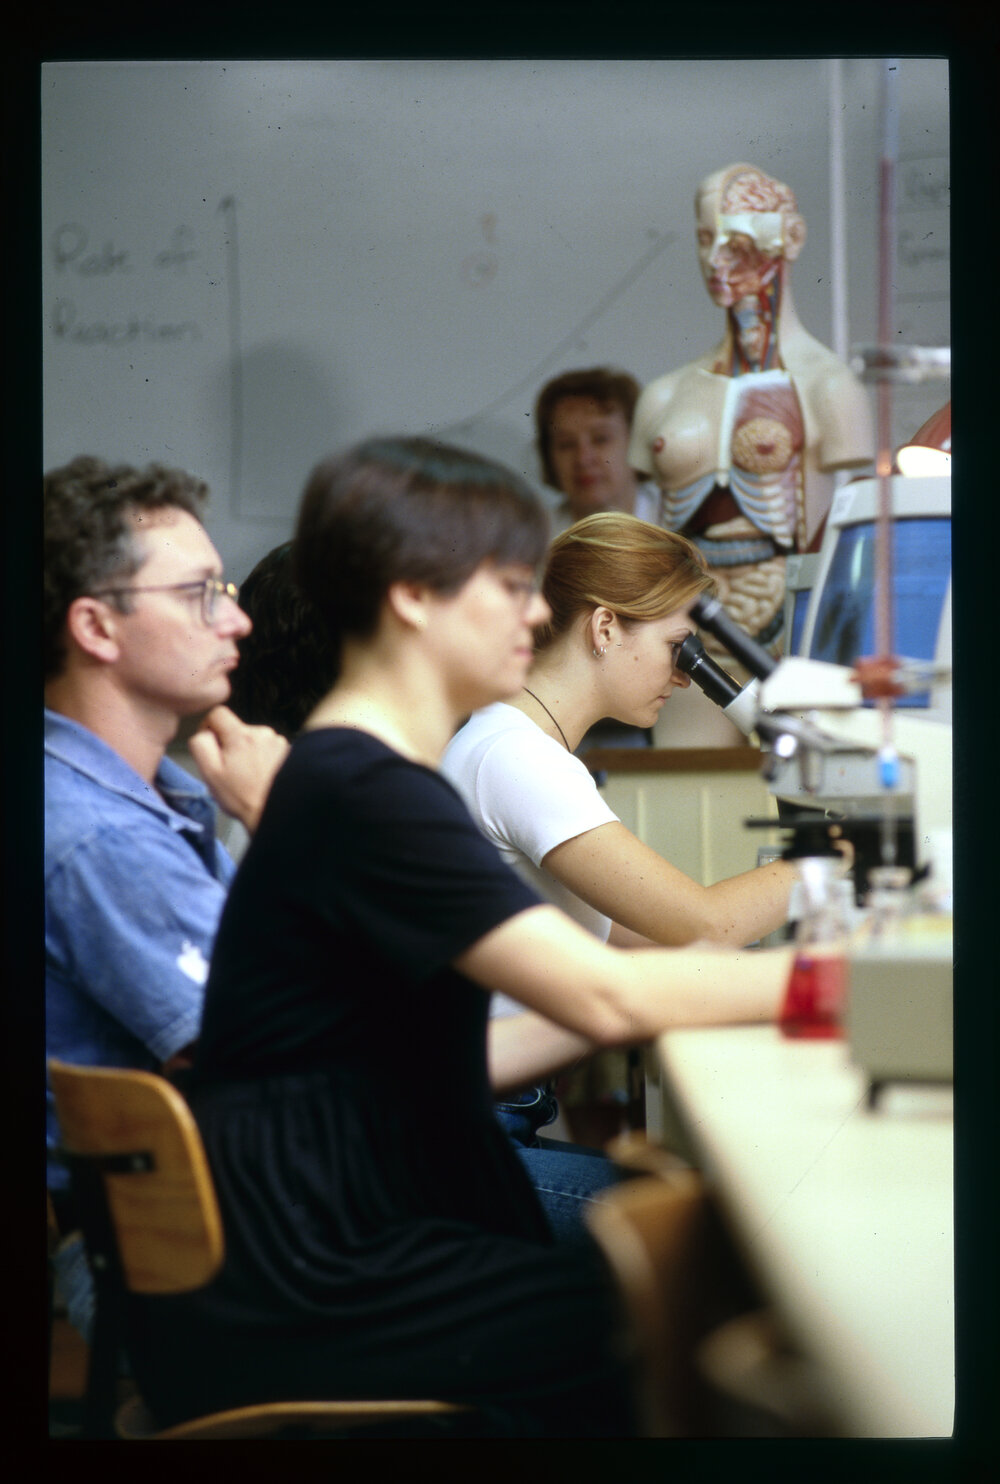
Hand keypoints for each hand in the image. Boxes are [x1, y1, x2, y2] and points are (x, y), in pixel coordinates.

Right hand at [188, 706, 289, 833]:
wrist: (275, 812)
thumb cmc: (241, 796)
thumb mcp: (210, 772)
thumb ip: (201, 745)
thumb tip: (204, 731)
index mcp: (241, 735)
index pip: (218, 713)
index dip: (209, 726)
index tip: (212, 745)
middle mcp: (262, 733)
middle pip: (236, 728)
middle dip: (230, 744)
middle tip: (231, 769)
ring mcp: (278, 742)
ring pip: (252, 738)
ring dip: (247, 752)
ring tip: (248, 775)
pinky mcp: (288, 751)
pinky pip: (267, 748)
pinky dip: (262, 758)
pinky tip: (262, 776)